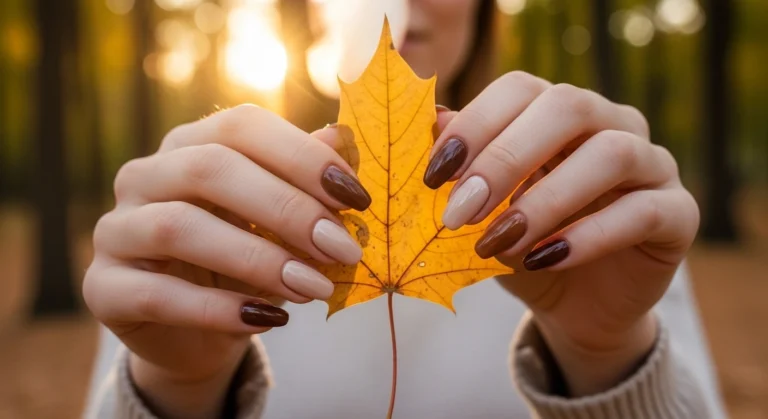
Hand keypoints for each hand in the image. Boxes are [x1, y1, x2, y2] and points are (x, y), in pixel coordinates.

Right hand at [83, 105, 369, 417]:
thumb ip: (304, 181)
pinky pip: (157, 294)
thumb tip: (344, 137)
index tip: (356, 198)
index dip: (301, 156)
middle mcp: (145, 175)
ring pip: (178, 227)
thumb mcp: (280, 223)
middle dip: (287, 208)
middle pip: (210, 169)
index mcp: (190, 145)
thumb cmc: (246, 265)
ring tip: (313, 287)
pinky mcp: (104, 287)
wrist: (197, 333)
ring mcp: (117, 230)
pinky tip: (267, 319)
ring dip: (257, 259)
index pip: (241, 127)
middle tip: (342, 248)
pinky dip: (218, 309)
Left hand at [427, 73, 698, 395]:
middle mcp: (611, 124)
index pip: (521, 89)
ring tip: (498, 242)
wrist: (574, 305)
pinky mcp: (678, 213)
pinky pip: (643, 211)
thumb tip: (433, 122)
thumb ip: (465, 169)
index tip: (433, 176)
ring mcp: (652, 164)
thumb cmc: (520, 246)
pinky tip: (543, 261)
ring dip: (545, 200)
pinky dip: (588, 236)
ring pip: (610, 154)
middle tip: (461, 210)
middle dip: (505, 159)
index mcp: (559, 111)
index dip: (475, 124)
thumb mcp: (483, 211)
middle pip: (567, 107)